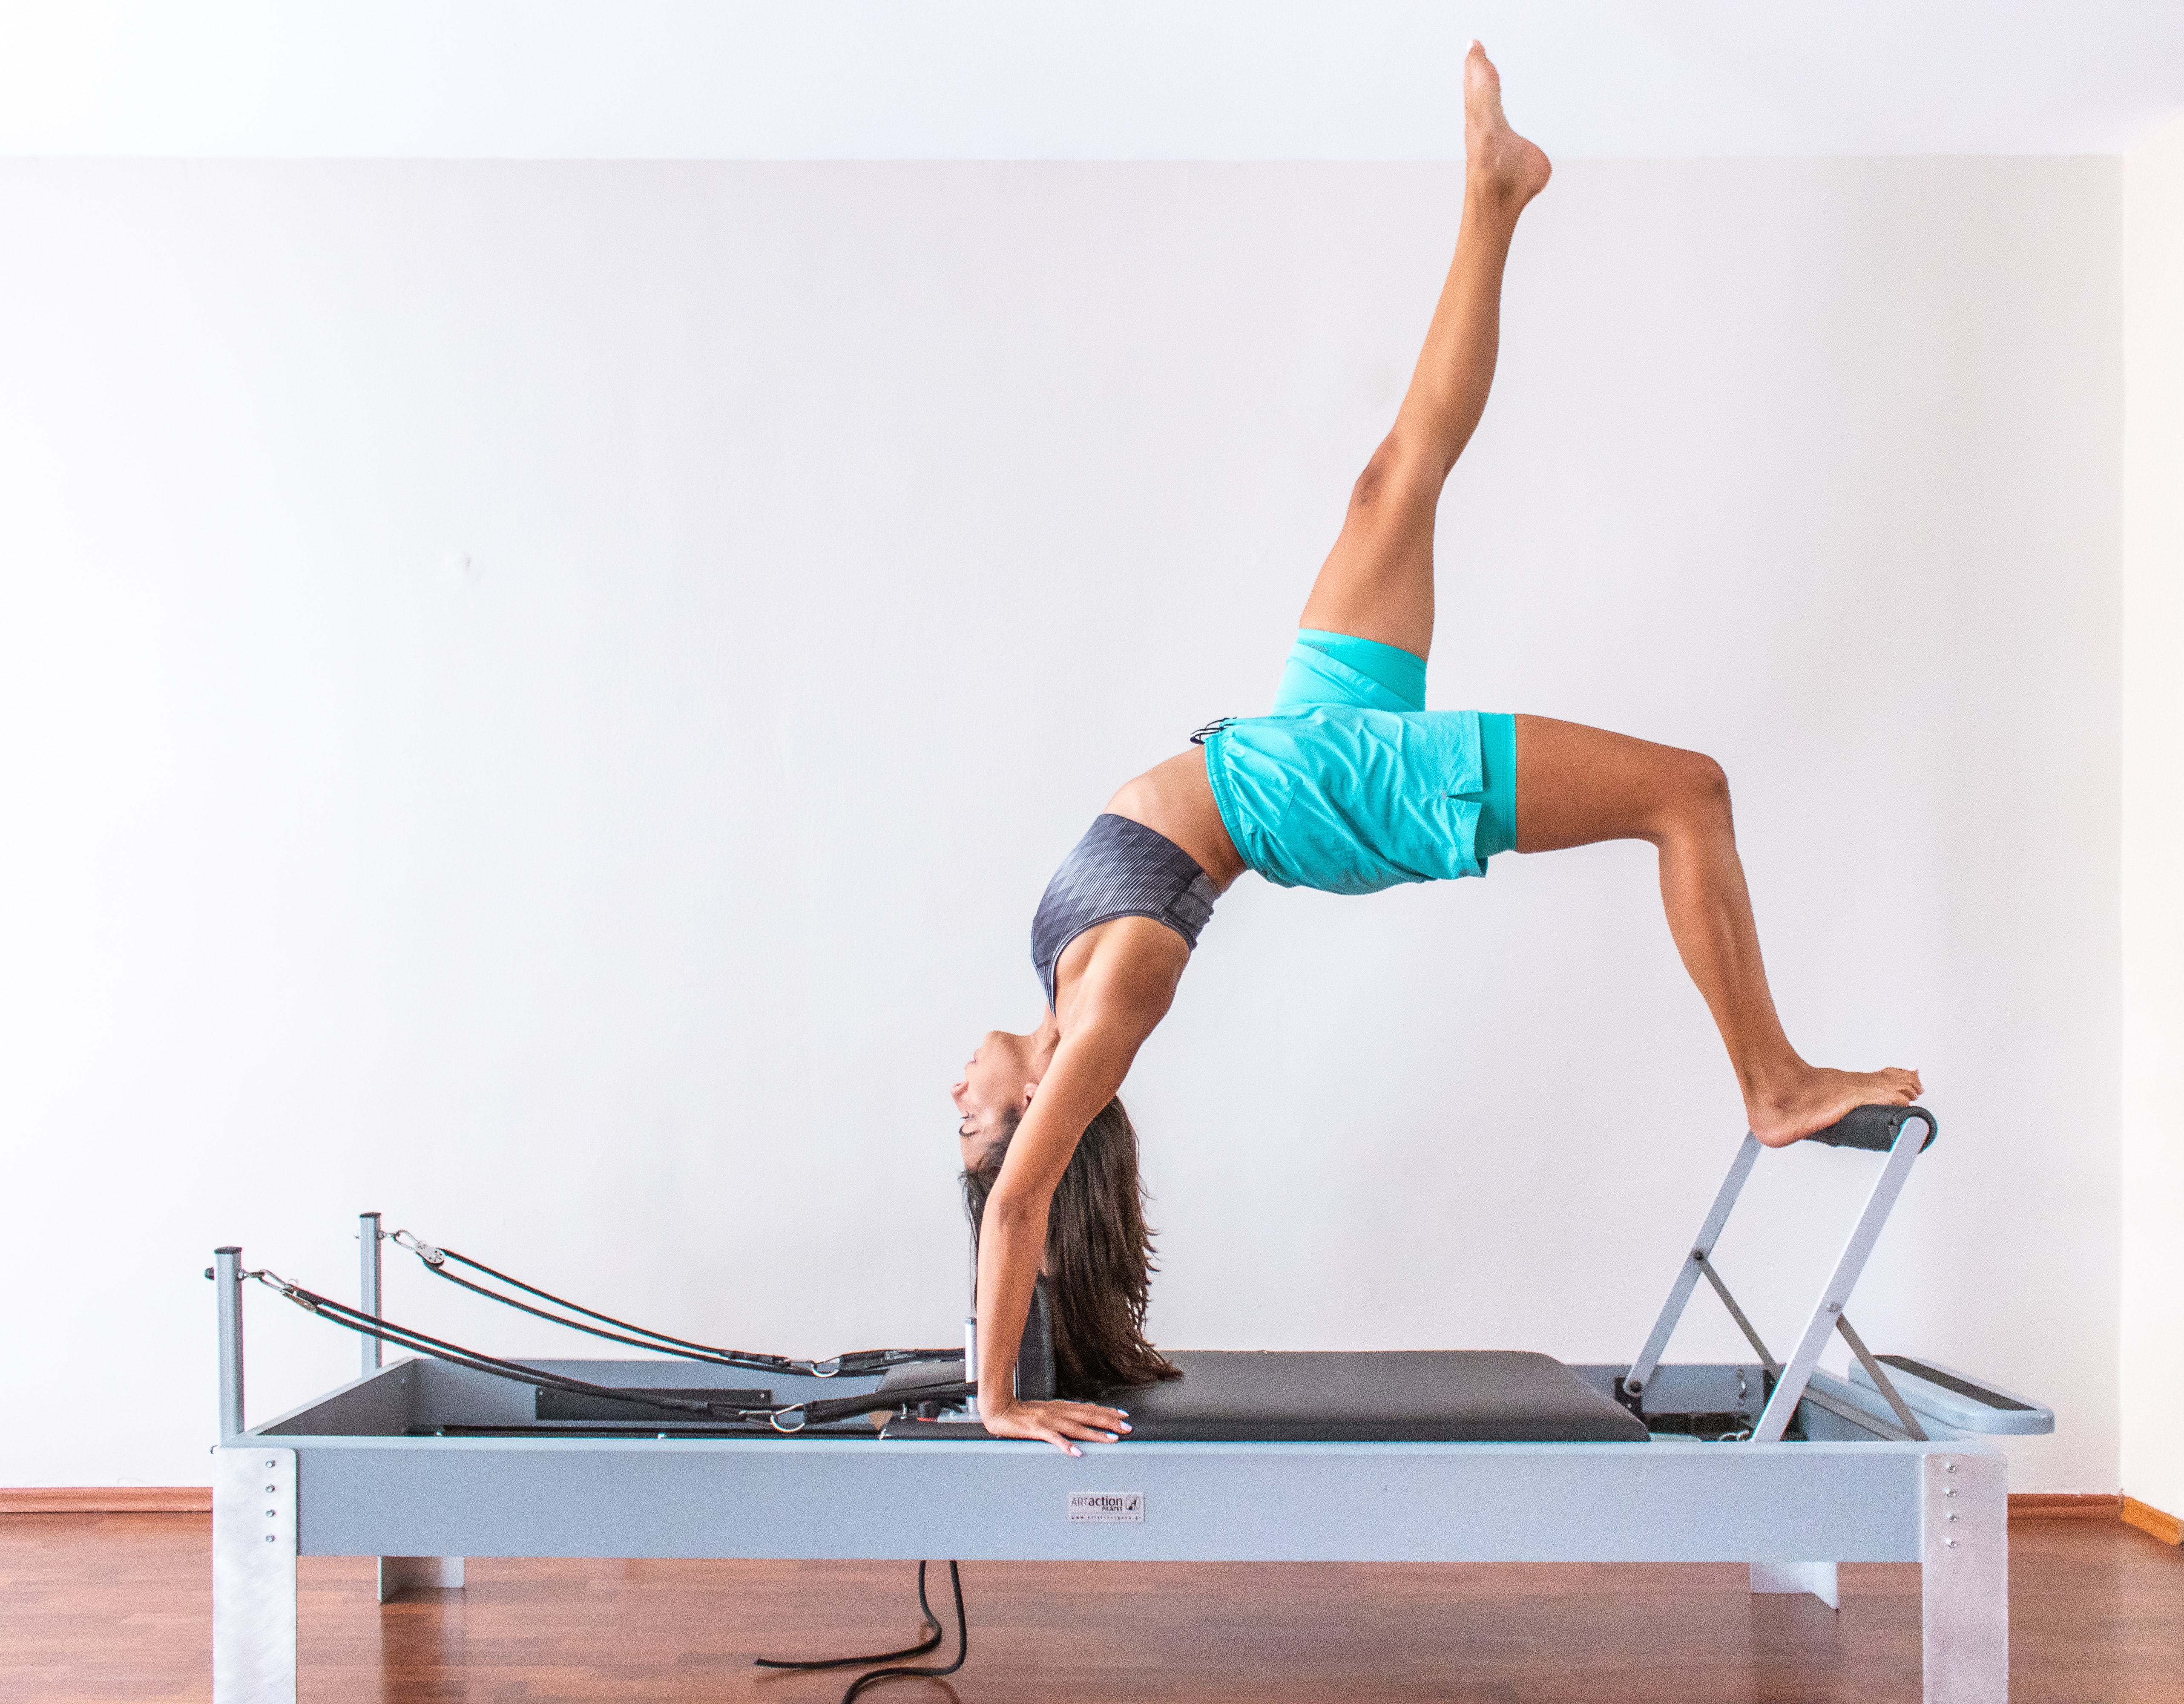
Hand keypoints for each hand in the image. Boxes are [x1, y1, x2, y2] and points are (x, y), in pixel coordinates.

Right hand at [979, 1396, 1132, 1454]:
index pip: (1089, 1408)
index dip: (1107, 1412)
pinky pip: (1054, 1438)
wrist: (1000, 1409)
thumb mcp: (1046, 1410)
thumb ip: (1063, 1414)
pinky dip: (1066, 1445)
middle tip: (1126, 1428)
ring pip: (1076, 1427)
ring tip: (1110, 1439)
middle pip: (1088, 1416)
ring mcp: (1048, 1421)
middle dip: (1109, 1422)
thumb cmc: (1022, 1412)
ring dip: (1095, 1434)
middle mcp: (1058, 1411)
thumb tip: (1080, 1415)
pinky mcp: (1037, 1430)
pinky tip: (1077, 1452)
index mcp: (1060, 1407)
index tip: (1123, 1415)